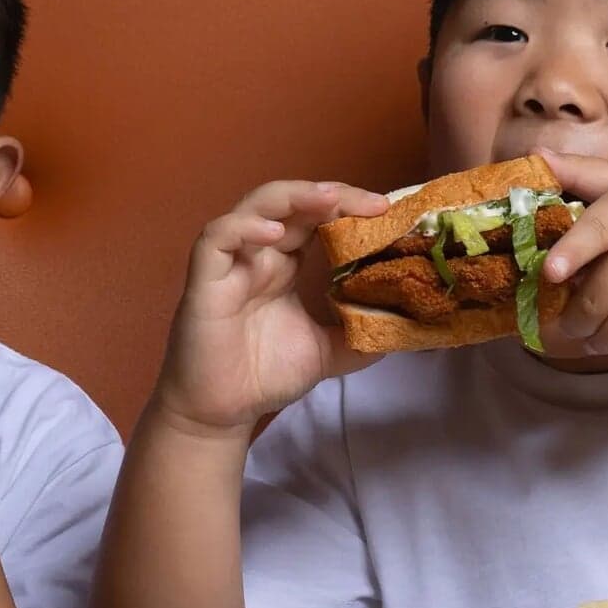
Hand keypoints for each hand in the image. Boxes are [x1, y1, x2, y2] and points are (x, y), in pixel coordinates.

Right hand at [156, 180, 388, 433]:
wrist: (221, 413)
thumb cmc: (263, 376)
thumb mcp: (326, 353)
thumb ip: (359, 336)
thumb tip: (402, 329)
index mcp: (283, 265)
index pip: (314, 218)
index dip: (347, 207)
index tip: (386, 213)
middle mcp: (257, 255)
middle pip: (290, 202)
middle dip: (330, 195)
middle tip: (371, 204)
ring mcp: (230, 263)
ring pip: (253, 206)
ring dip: (291, 197)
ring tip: (328, 200)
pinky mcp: (204, 279)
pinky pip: (217, 238)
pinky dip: (245, 228)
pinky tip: (275, 234)